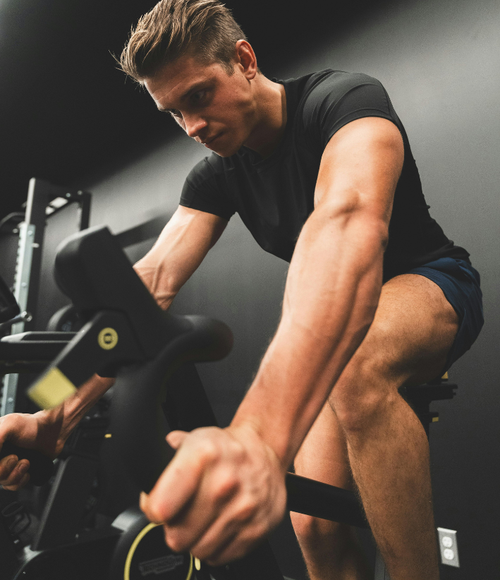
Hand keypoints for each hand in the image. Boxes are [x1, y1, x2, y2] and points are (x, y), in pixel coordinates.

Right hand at [0, 411, 63, 489]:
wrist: (53, 433)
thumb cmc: (33, 425)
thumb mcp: (10, 424)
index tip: (3, 459)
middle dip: (3, 470)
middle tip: (15, 458)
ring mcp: (6, 465)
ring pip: (1, 482)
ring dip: (15, 474)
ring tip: (25, 461)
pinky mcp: (17, 473)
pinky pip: (12, 486)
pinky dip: (21, 480)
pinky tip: (27, 470)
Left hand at [140, 424, 286, 564]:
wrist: (264, 451)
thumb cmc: (226, 449)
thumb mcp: (194, 439)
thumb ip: (166, 459)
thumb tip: (147, 476)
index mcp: (204, 455)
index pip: (161, 507)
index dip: (153, 509)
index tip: (158, 506)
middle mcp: (224, 483)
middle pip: (177, 536)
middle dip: (174, 528)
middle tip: (183, 513)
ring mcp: (243, 508)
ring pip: (198, 551)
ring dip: (196, 539)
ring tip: (203, 517)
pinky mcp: (257, 529)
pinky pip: (220, 557)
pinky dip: (216, 546)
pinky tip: (219, 524)